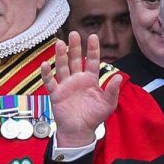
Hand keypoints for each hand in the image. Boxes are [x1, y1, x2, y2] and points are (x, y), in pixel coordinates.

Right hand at [41, 31, 121, 147]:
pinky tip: (45, 64)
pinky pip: (50, 82)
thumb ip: (113, 90)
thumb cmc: (94, 116)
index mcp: (91, 80)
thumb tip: (118, 76)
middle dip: (75, 47)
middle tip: (74, 33)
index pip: (92, 61)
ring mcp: (66, 85)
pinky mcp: (56, 93)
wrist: (80, 130)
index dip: (93, 49)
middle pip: (75, 60)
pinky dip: (47, 74)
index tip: (93, 36)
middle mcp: (77, 79)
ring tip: (59, 43)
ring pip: (62, 67)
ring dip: (61, 56)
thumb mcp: (108, 103)